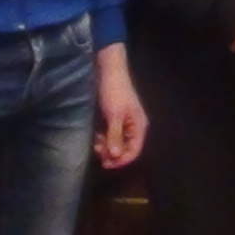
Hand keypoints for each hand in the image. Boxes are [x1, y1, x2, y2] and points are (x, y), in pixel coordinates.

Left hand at [94, 43, 147, 167]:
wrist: (108, 70)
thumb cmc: (114, 92)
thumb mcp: (114, 115)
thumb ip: (115, 136)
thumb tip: (115, 155)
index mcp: (138, 126)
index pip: (133, 151)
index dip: (120, 160)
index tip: (105, 164)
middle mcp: (133, 126)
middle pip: (125, 149)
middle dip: (112, 153)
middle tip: (98, 152)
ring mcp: (124, 122)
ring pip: (116, 142)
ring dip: (106, 146)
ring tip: (95, 143)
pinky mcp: (114, 118)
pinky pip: (111, 134)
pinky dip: (104, 138)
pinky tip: (96, 136)